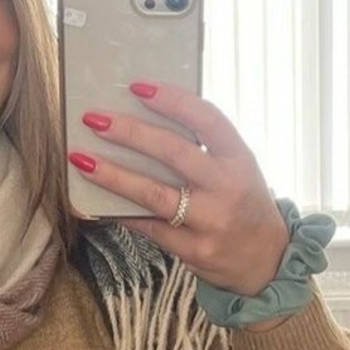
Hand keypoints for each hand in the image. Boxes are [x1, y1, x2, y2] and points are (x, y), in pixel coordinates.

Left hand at [69, 81, 288, 297]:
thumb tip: (147, 121)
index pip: (206, 119)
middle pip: (172, 152)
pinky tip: (96, 201)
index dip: (171, 100)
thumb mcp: (238, 170)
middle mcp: (226, 187)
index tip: (137, 87)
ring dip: (113, 175)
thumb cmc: (244, 206)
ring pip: (153, 193)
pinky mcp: (193, 249)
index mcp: (239, 158)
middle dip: (130, 133)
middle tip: (95, 119)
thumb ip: (205, 149)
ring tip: (82, 159)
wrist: (267, 261)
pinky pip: (148, 225)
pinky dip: (120, 211)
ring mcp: (210, 221)